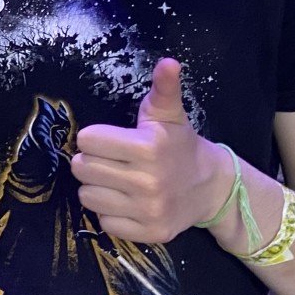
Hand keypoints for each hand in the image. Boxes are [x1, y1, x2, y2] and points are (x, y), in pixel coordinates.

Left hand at [71, 58, 225, 243]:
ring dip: (97, 188)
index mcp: (147, 147)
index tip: (111, 141)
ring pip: (87, 197)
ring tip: (117, 181)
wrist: (212, 187)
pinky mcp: (150, 232)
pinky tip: (126, 202)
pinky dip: (110, 213)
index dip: (95, 138)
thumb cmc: (179, 145)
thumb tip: (168, 62)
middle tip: (111, 161)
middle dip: (92, 162)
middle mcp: (147, 181)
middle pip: (82, 169)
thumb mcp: (169, 114)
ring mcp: (149, 210)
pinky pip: (104, 223)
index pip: (87, 140)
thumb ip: (164, 88)